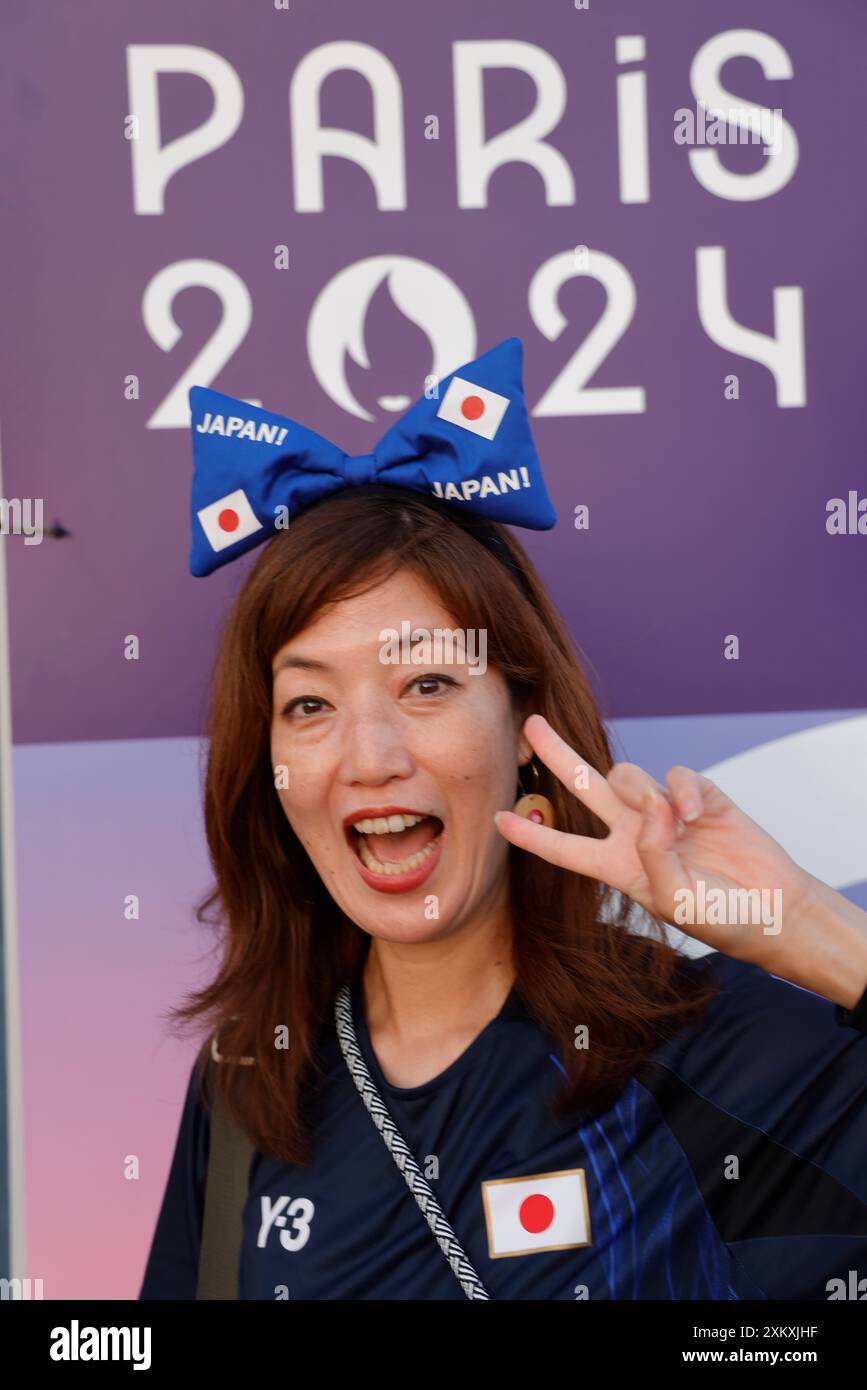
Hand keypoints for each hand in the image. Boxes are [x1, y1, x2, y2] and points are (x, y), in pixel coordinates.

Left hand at [495, 714, 813, 971]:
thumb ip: (653, 853)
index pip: (565, 848)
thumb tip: (651, 805)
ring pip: (629, 775)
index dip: (532, 834)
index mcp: (618, 866)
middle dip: (557, 754)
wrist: (773, 910)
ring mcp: (666, 811)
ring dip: (640, 791)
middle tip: (531, 724)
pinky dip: (683, 792)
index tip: (497, 819)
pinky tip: (699, 816)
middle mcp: (635, 833)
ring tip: (671, 820)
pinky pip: (675, 776)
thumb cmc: (720, 917)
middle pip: (584, 786)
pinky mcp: (700, 795)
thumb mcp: (675, 900)